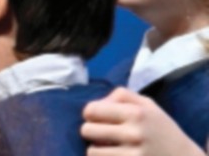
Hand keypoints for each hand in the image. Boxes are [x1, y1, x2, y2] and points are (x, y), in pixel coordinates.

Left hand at [81, 87, 205, 154]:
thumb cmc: (160, 128)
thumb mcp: (147, 105)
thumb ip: (121, 96)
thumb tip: (97, 102)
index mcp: (136, 113)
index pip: (91, 110)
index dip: (91, 113)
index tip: (98, 118)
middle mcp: (134, 133)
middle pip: (87, 130)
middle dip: (91, 132)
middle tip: (103, 134)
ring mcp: (133, 154)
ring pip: (92, 151)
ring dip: (97, 149)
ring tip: (110, 147)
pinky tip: (116, 155)